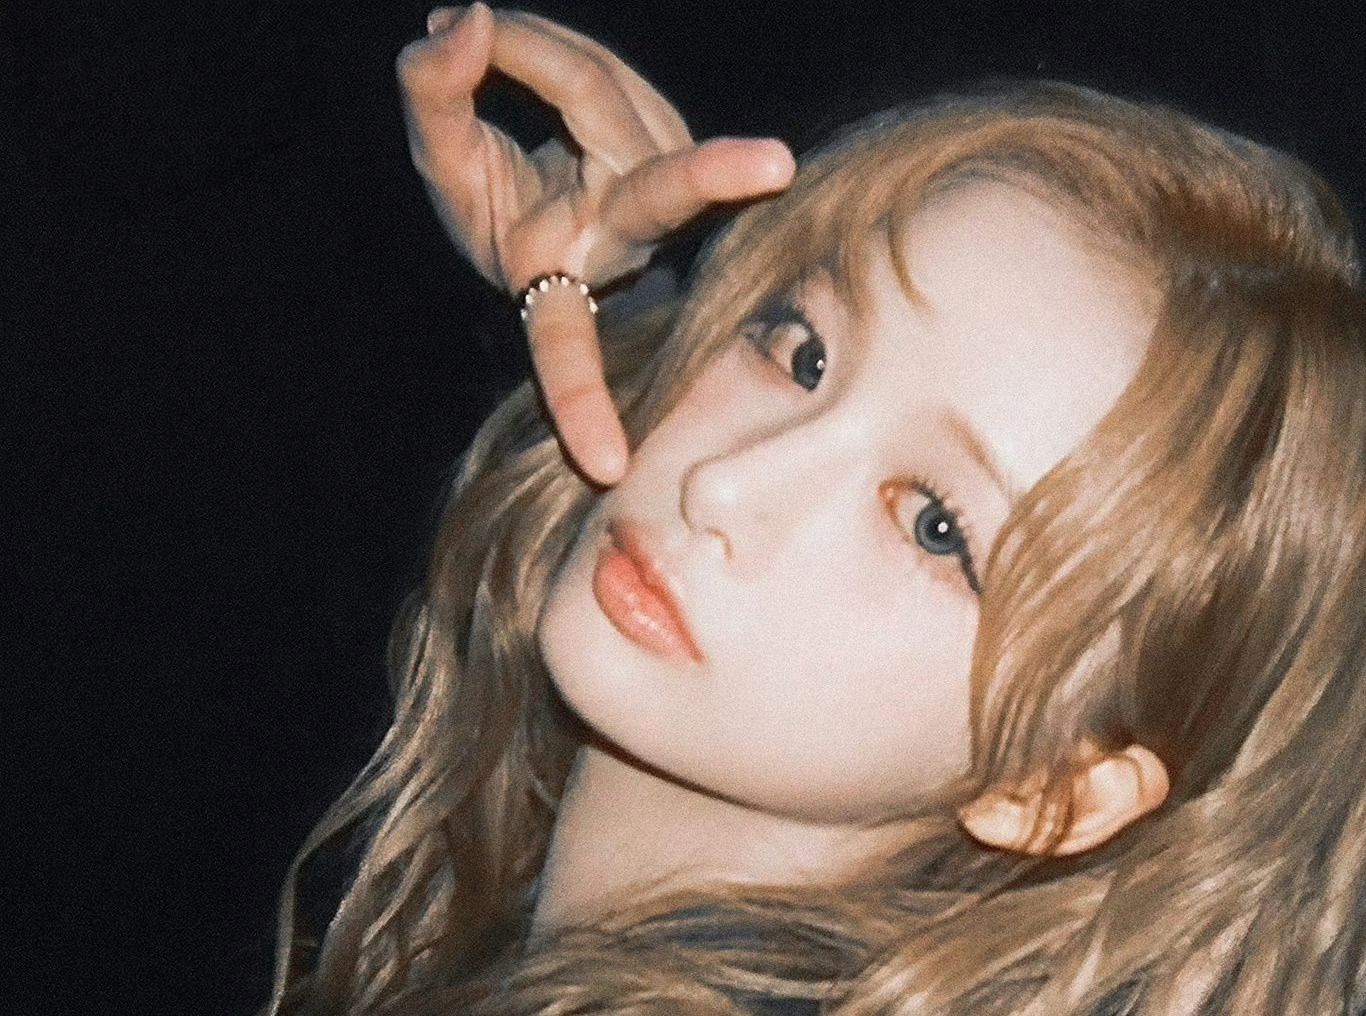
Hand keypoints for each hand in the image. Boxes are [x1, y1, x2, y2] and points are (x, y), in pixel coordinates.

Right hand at [398, 4, 795, 482]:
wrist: (534, 172)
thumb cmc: (490, 198)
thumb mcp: (442, 166)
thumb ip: (436, 100)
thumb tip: (468, 19)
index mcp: (561, 281)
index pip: (566, 346)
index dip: (579, 402)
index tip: (607, 467)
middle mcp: (620, 241)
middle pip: (654, 191)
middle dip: (708, 175)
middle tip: (776, 164)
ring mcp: (656, 192)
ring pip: (596, 85)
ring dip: (525, 49)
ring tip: (465, 32)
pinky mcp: (668, 137)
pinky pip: (600, 70)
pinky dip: (543, 44)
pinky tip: (498, 36)